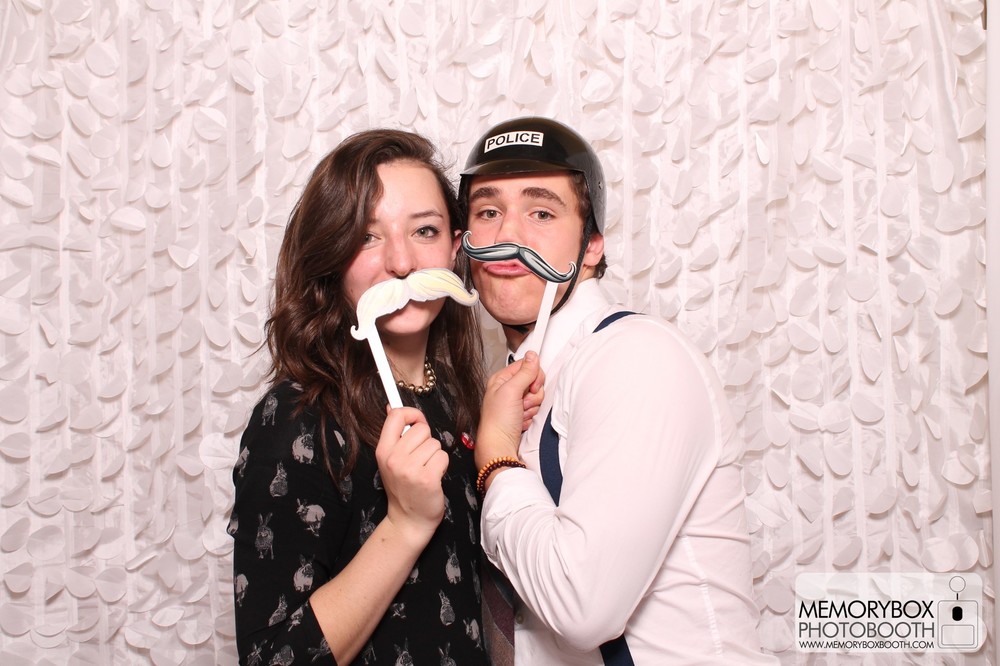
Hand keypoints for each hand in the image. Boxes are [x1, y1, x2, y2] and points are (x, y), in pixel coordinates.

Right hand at [376, 407, 448, 544]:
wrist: (408, 520)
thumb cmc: (404, 488)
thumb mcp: (390, 461)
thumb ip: (394, 435)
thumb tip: (392, 408)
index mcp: (383, 451)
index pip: (396, 416)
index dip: (412, 414)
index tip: (417, 422)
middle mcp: (394, 458)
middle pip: (422, 429)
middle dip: (427, 441)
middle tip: (421, 459)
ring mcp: (410, 469)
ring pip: (435, 444)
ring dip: (435, 456)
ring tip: (426, 470)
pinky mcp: (427, 478)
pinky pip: (443, 457)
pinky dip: (442, 466)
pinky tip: (433, 478)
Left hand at [476, 352, 543, 468]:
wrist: (499, 446)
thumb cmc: (498, 420)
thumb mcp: (511, 391)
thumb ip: (524, 372)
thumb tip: (533, 355)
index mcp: (502, 378)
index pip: (527, 366)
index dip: (534, 376)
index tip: (531, 387)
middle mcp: (508, 388)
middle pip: (534, 382)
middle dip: (533, 395)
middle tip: (522, 403)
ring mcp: (515, 402)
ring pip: (537, 397)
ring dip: (531, 407)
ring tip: (519, 414)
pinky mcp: (521, 413)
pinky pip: (535, 409)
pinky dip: (530, 416)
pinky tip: (520, 421)